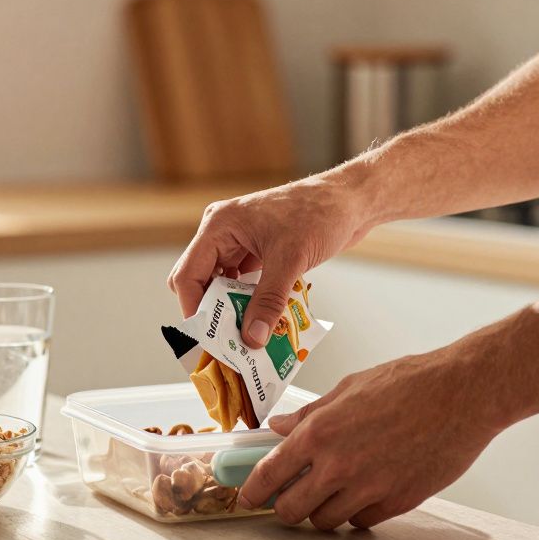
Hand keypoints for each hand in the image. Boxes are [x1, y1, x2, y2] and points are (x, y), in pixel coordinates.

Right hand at [167, 176, 371, 347]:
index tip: (210, 337)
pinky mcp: (257, 251)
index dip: (194, 309)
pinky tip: (263, 318)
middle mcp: (223, 233)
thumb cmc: (319, 213)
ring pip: (221, 285)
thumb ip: (268, 301)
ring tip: (247, 335)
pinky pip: (242, 283)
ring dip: (233, 309)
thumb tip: (251, 338)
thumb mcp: (290, 260)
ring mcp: (239, 242)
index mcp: (219, 226)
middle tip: (228, 340)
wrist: (351, 200)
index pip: (188, 274)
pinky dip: (250, 301)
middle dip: (212, 312)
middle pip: (200, 281)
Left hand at [238, 350, 504, 529]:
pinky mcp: (398, 502)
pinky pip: (361, 521)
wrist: (463, 394)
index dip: (252, 490)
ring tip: (328, 492)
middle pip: (292, 511)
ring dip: (320, 510)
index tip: (248, 496)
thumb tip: (281, 426)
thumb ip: (311, 414)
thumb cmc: (410, 382)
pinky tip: (361, 491)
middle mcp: (338, 466)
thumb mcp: (350, 387)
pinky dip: (355, 512)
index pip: (269, 474)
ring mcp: (369, 488)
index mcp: (320, 433)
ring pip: (326, 521)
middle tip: (289, 497)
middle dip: (285, 507)